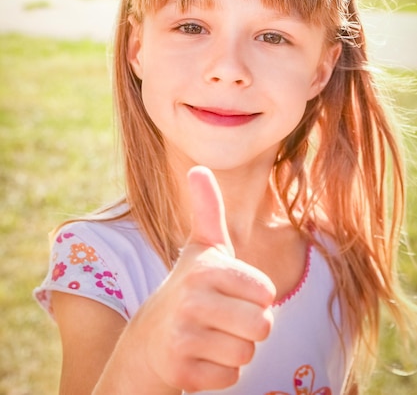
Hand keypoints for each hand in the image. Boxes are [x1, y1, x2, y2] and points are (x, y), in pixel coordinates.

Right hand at [135, 166, 275, 392]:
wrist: (152, 337)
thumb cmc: (190, 285)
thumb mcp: (202, 246)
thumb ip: (207, 208)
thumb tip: (198, 167)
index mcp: (206, 268)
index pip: (266, 292)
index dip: (256, 296)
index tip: (232, 291)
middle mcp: (192, 300)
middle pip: (262, 326)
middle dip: (250, 326)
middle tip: (225, 317)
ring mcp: (184, 337)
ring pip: (247, 354)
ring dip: (235, 349)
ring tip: (211, 335)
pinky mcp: (182, 371)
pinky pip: (230, 378)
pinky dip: (221, 372)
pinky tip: (201, 356)